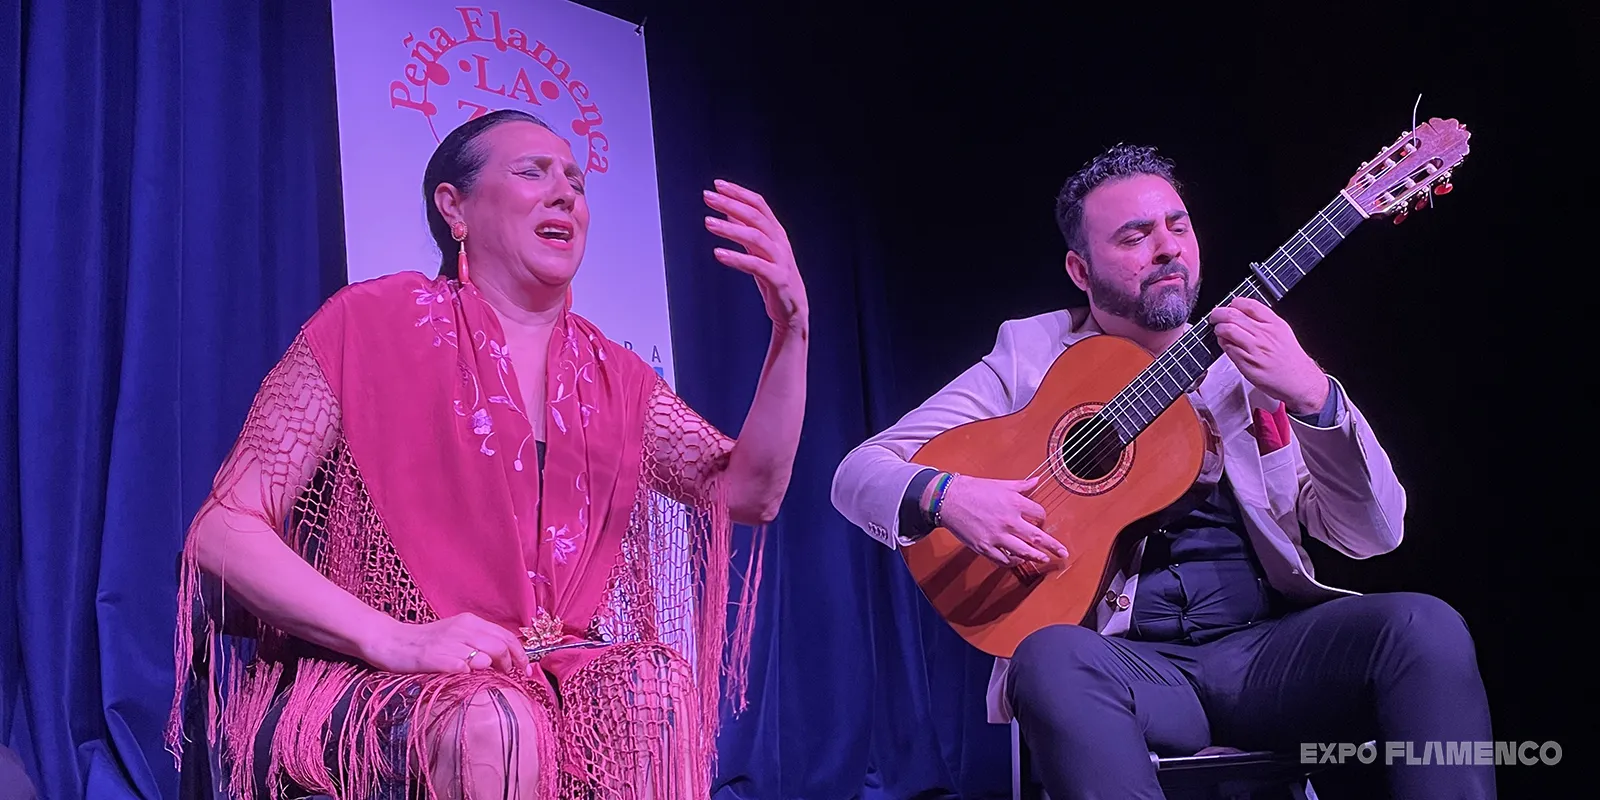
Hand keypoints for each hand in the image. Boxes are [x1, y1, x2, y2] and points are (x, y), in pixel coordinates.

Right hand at [362, 613, 531, 677]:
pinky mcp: (432, 657)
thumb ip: (479, 643)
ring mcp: (447, 643)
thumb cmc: (426, 642)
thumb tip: (504, 658)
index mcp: (470, 622)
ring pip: (483, 655)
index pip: (505, 635)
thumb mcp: (456, 636)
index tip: (526, 670)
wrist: (390, 641)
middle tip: (509, 676)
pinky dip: (467, 672)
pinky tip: (466, 677)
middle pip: (499, 646)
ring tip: (490, 678)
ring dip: (492, 669)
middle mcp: (461, 629)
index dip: (521, 653)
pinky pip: (458, 665)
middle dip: (510, 664)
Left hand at [703, 180, 809, 331]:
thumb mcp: (758, 249)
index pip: (758, 204)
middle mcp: (779, 242)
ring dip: (730, 228)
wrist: (792, 308)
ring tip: (708, 223)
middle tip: (707, 197)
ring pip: (755, 237)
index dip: (739, 192)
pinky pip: (755, 265)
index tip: (717, 185)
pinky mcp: (777, 278)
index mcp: (776, 231)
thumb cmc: (773, 276)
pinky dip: (736, 258)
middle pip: (755, 216)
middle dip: (731, 204)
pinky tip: (718, 254)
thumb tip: (728, 210)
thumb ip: (746, 229)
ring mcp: (780, 259)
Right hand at [935, 475, 1068, 566]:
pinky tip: (1017, 561)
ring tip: (1044, 560)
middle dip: (1053, 546)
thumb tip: (1037, 481)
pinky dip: (1012, 562)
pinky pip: (1003, 559)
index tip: (1042, 520)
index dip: (1042, 517)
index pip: (1039, 513)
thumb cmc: (973, 489)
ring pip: (1023, 551)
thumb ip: (1021, 485)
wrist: (948, 499)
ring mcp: (997, 536)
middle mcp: (1009, 520)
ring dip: (1036, 557)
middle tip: (1062, 553)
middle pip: (1038, 537)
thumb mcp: (1000, 484)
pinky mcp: (985, 546)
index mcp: (1015, 503)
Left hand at [1207, 297, 1328, 414]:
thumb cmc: (1290, 359)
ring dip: (1218, 328)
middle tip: (1215, 316)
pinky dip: (1222, 343)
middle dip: (1218, 314)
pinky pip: (1228, 348)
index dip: (1234, 303)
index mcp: (1274, 324)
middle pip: (1233, 315)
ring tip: (1218, 329)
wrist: (1299, 381)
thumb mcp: (1282, 332)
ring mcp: (1254, 348)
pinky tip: (1225, 343)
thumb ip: (1263, 321)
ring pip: (1227, 330)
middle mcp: (1264, 334)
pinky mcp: (1246, 363)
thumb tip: (1242, 313)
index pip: (1248, 304)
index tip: (1229, 306)